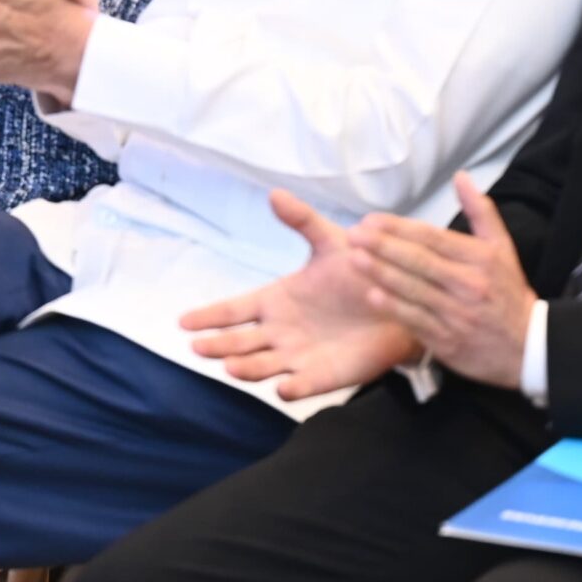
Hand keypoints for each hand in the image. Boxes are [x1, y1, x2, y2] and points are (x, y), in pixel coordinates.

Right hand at [183, 190, 425, 400]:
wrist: (399, 301)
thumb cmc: (360, 271)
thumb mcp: (330, 242)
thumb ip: (302, 221)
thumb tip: (274, 193)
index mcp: (275, 300)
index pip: (234, 310)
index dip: (209, 316)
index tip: (182, 321)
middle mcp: (280, 332)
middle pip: (240, 342)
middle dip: (218, 345)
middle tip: (197, 346)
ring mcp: (299, 356)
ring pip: (263, 366)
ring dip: (246, 368)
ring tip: (230, 366)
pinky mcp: (324, 376)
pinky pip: (304, 385)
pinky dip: (291, 388)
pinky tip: (283, 388)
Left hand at [337, 173, 537, 390]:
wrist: (529, 347)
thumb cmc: (508, 293)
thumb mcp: (502, 248)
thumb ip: (480, 211)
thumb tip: (461, 176)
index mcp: (479, 259)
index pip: (432, 238)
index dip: (399, 228)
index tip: (371, 220)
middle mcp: (468, 285)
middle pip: (419, 262)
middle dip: (383, 247)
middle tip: (353, 234)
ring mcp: (457, 315)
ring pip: (414, 291)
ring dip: (381, 274)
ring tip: (354, 258)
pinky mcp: (448, 341)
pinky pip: (417, 321)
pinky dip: (394, 308)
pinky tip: (373, 295)